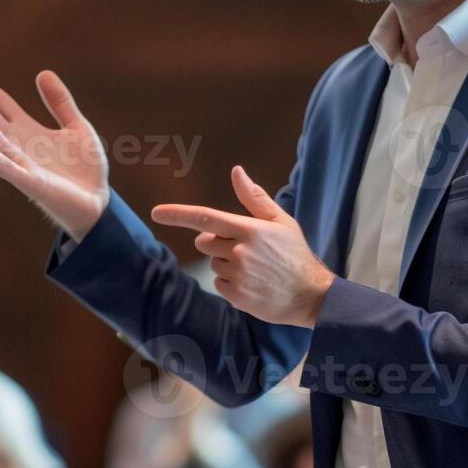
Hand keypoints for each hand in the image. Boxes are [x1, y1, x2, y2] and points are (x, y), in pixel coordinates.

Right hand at [0, 69, 109, 241]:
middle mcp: (20, 146)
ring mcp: (23, 164)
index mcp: (30, 131)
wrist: (98, 201)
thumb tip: (43, 73)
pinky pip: (8, 169)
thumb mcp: (77, 127)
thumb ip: (61, 102)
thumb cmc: (85, 167)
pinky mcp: (31, 182)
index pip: (1, 105)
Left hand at [151, 165, 334, 327]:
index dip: (178, 214)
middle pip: (205, 242)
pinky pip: (219, 284)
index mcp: (249, 230)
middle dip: (216, 242)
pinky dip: (231, 283)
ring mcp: (237, 275)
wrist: (311, 295)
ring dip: (227, 264)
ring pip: (213, 263)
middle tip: (246, 249)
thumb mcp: (281, 221)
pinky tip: (253, 283)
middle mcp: (239, 252)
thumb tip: (237, 171)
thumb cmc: (295, 254)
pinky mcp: (236, 296)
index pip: (206, 218)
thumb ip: (254, 197)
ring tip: (255, 268)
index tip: (157, 212)